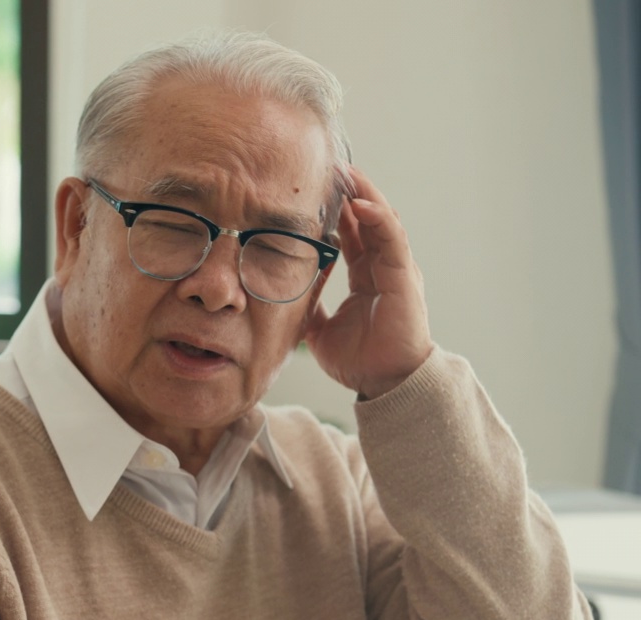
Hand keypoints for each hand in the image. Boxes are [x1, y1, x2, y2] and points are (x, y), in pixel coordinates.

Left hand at [305, 167, 432, 398]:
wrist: (385, 383)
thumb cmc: (360, 360)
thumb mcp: (320, 330)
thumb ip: (308, 309)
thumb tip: (283, 297)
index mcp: (367, 277)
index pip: (355, 234)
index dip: (339, 211)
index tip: (319, 188)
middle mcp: (384, 269)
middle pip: (370, 220)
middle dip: (352, 192)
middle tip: (332, 167)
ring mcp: (397, 271)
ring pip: (383, 222)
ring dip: (366, 195)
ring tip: (348, 172)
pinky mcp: (404, 278)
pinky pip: (392, 240)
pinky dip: (378, 219)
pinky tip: (362, 203)